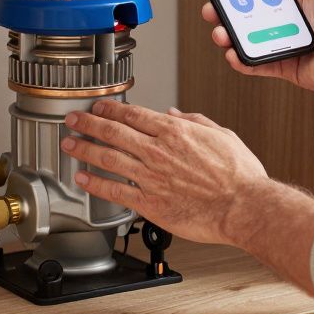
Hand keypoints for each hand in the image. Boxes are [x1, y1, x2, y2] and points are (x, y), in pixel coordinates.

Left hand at [61, 99, 268, 245]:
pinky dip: (95, 183)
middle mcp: (158, 151)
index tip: (98, 107)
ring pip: (108, 158)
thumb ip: (195, 121)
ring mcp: (151, 177)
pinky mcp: (150, 203)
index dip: (111, 109)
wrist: (243, 207)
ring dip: (85, 149)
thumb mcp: (221, 135)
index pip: (133, 115)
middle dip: (88, 123)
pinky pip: (115, 191)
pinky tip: (83, 179)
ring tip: (69, 144)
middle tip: (73, 119)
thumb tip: (175, 114)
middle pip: (114, 132)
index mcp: (175, 132)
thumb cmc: (239, 175)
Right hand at [202, 0, 313, 97]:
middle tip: (211, 8)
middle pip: (249, 14)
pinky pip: (258, 64)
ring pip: (248, 39)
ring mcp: (285, 44)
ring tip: (220, 32)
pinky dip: (242, 61)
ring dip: (229, 35)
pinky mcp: (286, 67)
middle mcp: (289, 21)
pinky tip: (233, 53)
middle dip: (226, 10)